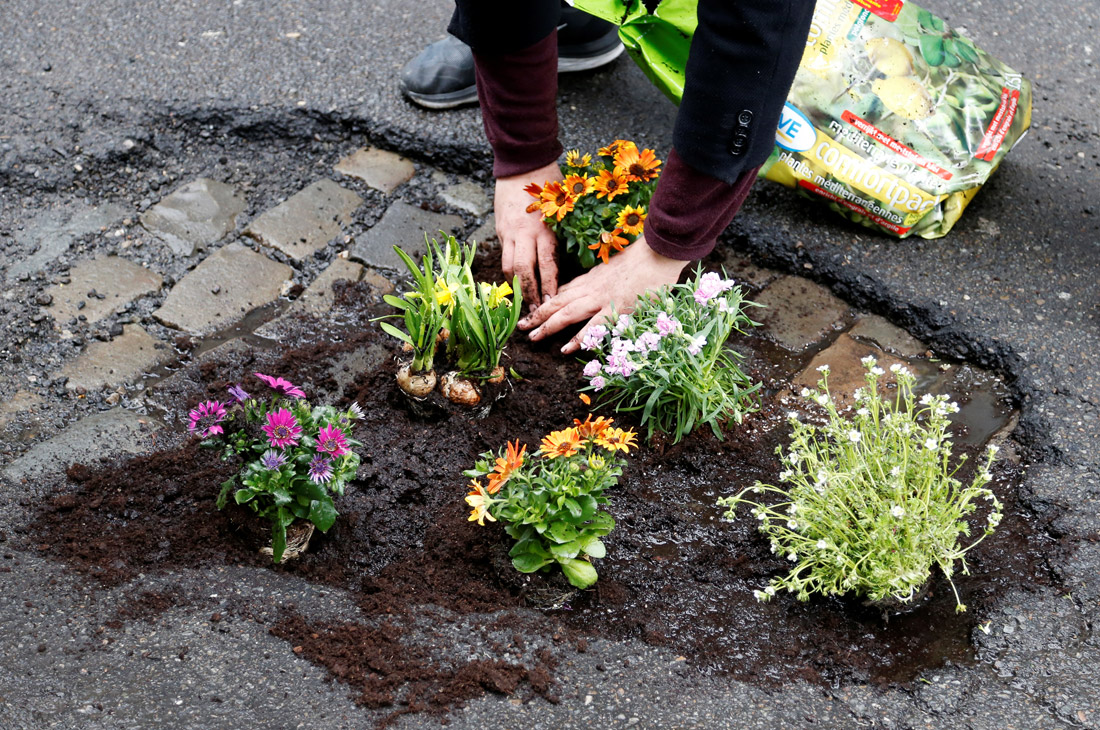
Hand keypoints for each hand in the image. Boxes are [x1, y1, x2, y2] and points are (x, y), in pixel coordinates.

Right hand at [495, 161, 562, 308]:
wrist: (522, 162)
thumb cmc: (550, 183)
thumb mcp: (563, 207)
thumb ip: (563, 233)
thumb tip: (571, 259)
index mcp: (545, 228)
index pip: (547, 265)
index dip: (548, 287)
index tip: (551, 303)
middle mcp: (524, 233)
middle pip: (524, 271)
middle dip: (529, 293)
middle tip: (535, 310)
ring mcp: (509, 232)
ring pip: (508, 267)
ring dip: (516, 286)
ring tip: (523, 300)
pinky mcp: (500, 229)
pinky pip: (504, 255)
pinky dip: (510, 270)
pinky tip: (516, 281)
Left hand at [519, 235, 688, 353]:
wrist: (658, 252)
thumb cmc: (644, 259)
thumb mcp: (617, 266)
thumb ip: (603, 278)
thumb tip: (588, 286)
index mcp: (592, 278)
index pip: (563, 291)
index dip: (546, 302)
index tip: (532, 310)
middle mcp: (592, 288)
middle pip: (558, 302)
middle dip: (538, 314)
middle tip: (521, 326)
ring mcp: (602, 298)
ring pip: (567, 313)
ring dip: (548, 326)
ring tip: (532, 338)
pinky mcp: (616, 308)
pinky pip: (593, 326)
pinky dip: (578, 338)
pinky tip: (565, 349)